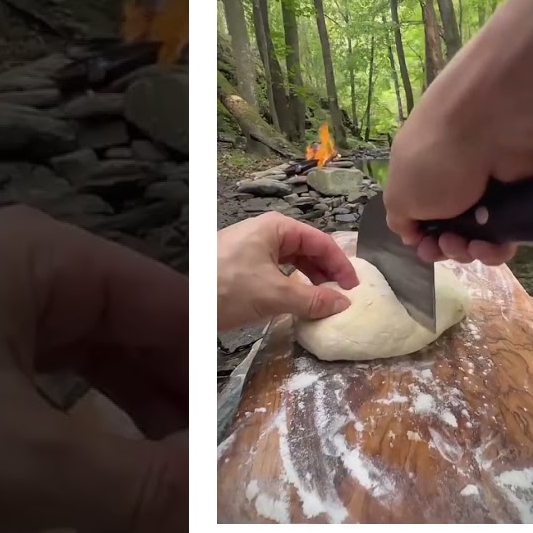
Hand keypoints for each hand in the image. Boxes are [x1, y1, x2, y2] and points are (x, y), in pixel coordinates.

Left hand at [0, 206, 188, 532]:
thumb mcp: (16, 462)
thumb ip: (132, 481)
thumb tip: (213, 504)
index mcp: (35, 259)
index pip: (166, 301)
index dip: (214, 368)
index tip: (247, 431)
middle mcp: (5, 278)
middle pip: (127, 334)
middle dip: (170, 404)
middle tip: (208, 473)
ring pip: (82, 370)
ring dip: (125, 428)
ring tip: (157, 488)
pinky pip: (33, 399)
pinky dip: (72, 440)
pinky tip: (88, 485)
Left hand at [216, 212, 358, 331]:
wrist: (180, 301)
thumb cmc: (226, 287)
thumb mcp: (274, 294)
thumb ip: (312, 299)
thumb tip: (342, 304)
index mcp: (276, 227)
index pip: (321, 241)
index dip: (340, 264)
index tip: (353, 287)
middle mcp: (266, 233)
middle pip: (308, 249)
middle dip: (326, 272)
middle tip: (341, 295)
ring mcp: (253, 249)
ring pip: (292, 261)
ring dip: (310, 280)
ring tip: (322, 301)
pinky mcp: (243, 266)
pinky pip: (277, 272)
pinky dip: (292, 285)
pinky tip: (297, 301)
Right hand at [384, 0, 532, 265]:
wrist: (493, 126)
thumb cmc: (436, 157)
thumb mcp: (400, 191)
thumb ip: (401, 218)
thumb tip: (413, 235)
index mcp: (427, 171)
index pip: (426, 215)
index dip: (424, 237)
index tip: (425, 246)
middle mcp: (460, 180)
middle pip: (455, 230)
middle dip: (448, 247)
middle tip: (448, 243)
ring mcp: (494, 190)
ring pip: (483, 237)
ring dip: (472, 251)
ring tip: (469, 245)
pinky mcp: (525, 198)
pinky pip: (512, 235)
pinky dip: (498, 248)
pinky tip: (490, 246)